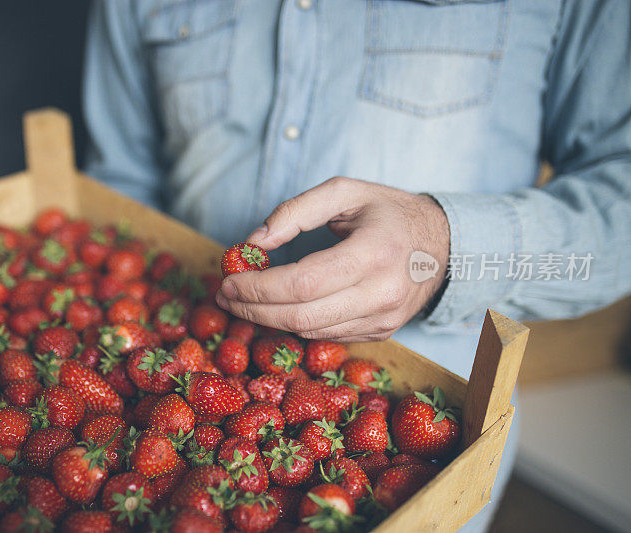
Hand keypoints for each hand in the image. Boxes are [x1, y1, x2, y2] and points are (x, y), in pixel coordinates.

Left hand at [215, 177, 449, 341]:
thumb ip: (295, 211)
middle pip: (302, 316)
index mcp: (374, 252)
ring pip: (311, 331)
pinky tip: (278, 308)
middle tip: (226, 295)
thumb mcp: (345, 191)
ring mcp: (384, 319)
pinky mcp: (382, 333)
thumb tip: (253, 243)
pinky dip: (296, 324)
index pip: (303, 283)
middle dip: (254, 309)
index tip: (229, 279)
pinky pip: (327, 335)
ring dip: (269, 320)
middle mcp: (382, 293)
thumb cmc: (389, 211)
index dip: (259, 286)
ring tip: (243, 301)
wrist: (444, 244)